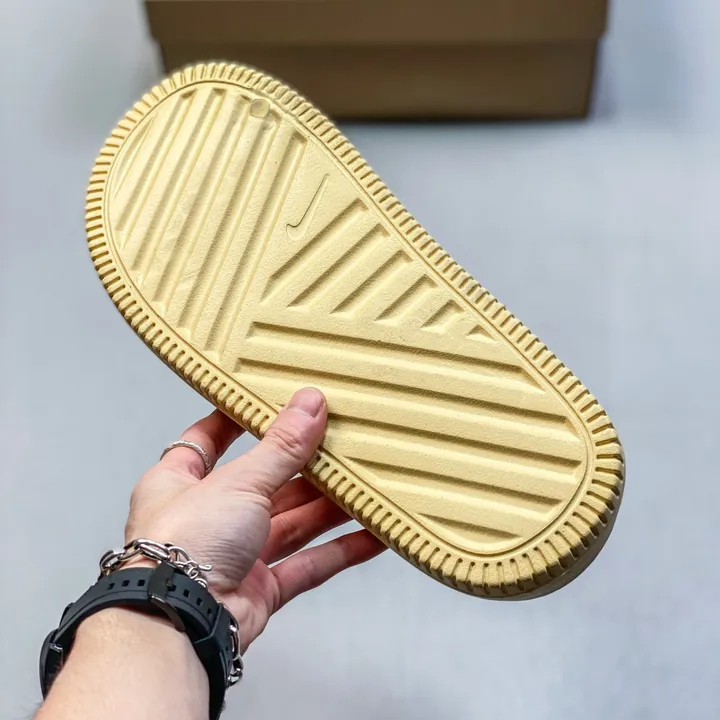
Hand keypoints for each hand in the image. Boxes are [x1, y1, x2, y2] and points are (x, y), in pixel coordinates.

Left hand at [124, 387, 385, 650]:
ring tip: (365, 482)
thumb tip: (308, 406)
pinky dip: (340, 550)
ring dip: (329, 506)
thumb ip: (281, 447)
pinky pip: (308, 564)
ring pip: (292, 523)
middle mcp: (207, 518)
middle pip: (264, 483)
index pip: (209, 440)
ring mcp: (234, 555)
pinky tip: (370, 535)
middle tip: (339, 442)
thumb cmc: (181, 546)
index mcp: (181, 483)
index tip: (269, 402)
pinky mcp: (260, 589)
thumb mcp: (238, 481)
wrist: (179, 623)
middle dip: (304, 466)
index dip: (238, 421)